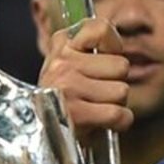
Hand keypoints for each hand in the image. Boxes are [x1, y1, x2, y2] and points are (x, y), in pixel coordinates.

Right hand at [38, 17, 133, 137]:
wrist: (42, 135)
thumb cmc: (64, 100)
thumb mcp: (71, 65)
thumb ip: (92, 47)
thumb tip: (119, 36)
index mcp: (61, 44)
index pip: (101, 28)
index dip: (113, 47)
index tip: (105, 61)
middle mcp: (62, 61)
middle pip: (121, 66)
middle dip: (116, 83)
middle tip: (98, 96)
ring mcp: (67, 86)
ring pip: (122, 91)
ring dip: (117, 104)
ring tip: (97, 109)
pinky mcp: (75, 112)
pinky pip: (118, 113)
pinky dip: (120, 122)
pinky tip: (105, 123)